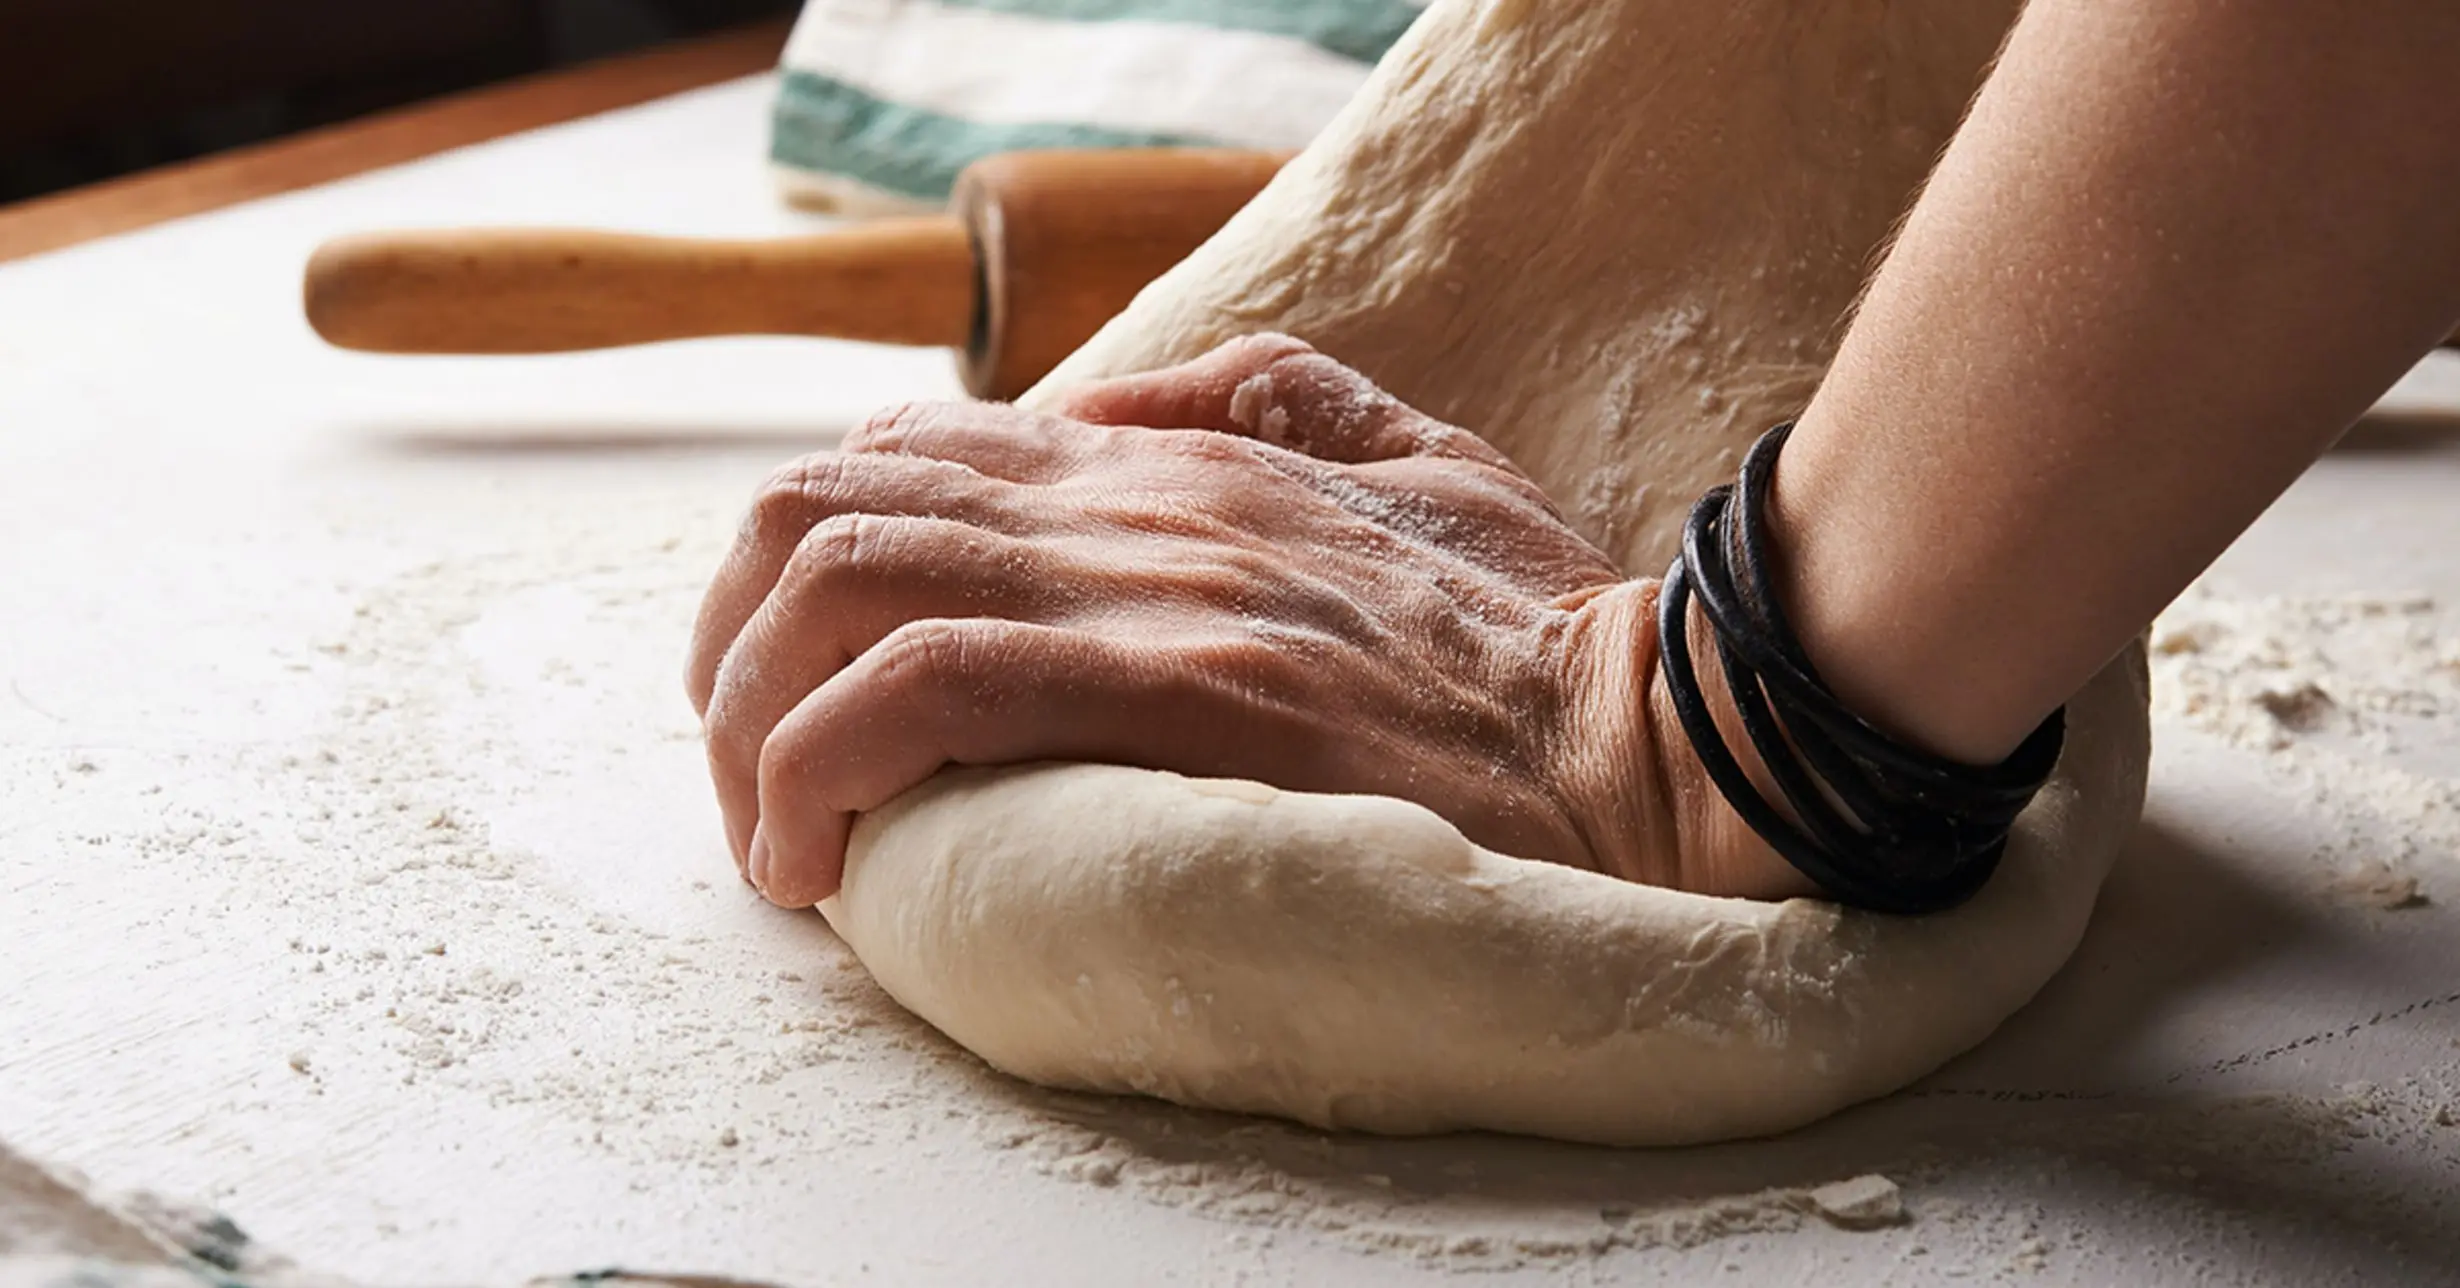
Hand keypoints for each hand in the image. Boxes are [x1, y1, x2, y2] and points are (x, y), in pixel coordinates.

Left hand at [686, 335, 1808, 906]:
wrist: (1654, 736)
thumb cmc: (1538, 632)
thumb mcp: (1415, 455)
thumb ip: (1269, 397)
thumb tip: (1112, 401)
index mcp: (1171, 460)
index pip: (901, 453)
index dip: (802, 564)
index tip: (799, 690)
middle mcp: (1133, 502)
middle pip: (825, 508)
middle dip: (730, 646)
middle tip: (750, 774)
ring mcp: (1152, 587)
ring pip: (842, 585)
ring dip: (752, 720)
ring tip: (772, 839)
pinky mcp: (1179, 688)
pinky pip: (925, 689)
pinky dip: (823, 765)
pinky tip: (820, 859)